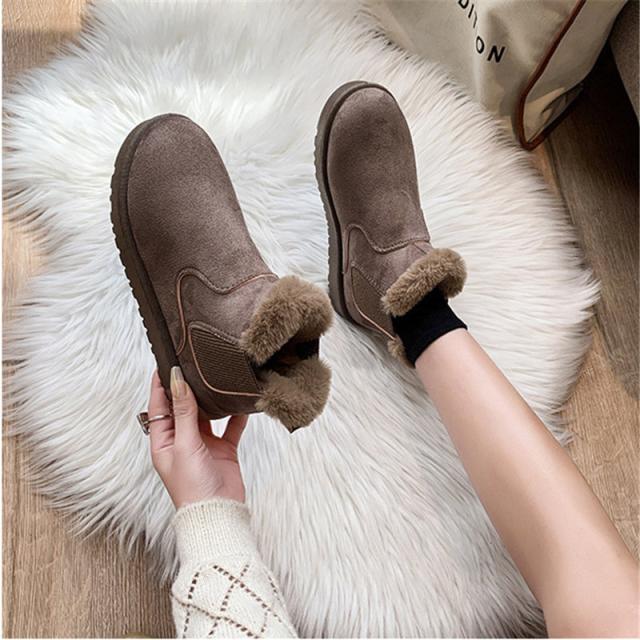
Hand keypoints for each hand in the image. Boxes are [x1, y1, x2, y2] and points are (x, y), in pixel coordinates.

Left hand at [147, 367, 247, 506]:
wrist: (217, 514)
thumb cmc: (191, 488)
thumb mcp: (184, 444)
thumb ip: (183, 412)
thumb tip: (178, 382)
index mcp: (163, 442)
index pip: (159, 406)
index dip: (161, 384)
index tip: (166, 362)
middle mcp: (181, 441)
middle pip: (183, 407)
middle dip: (188, 387)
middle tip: (194, 364)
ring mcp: (203, 445)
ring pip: (207, 415)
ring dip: (212, 400)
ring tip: (217, 379)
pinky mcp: (223, 450)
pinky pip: (230, 427)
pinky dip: (236, 416)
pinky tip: (242, 403)